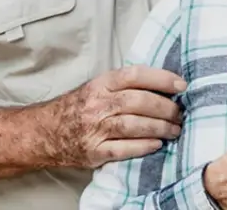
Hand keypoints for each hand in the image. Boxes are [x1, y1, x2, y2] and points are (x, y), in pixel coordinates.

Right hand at [52, 65, 185, 167]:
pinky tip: (157, 144)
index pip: (134, 75)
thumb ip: (123, 85)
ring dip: (160, 128)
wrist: (45, 132)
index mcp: (100, 85)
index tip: (181, 85)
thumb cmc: (78, 108)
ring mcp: (95, 129)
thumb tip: (163, 86)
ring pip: (134, 125)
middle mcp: (97, 104)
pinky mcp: (94, 151)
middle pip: (138, 102)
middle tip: (180, 113)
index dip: (161, 78)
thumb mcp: (96, 88)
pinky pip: (123, 149)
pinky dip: (143, 146)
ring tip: (175, 130)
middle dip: (166, 108)